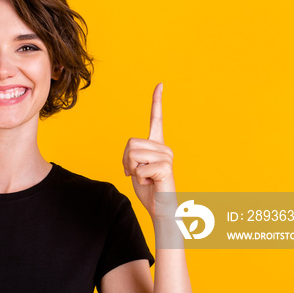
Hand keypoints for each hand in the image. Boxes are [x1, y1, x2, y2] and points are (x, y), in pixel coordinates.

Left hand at [122, 83, 174, 216]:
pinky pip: (138, 168)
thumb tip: (131, 154)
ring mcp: (167, 156)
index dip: (157, 101)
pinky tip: (150, 183)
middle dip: (126, 161)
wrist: (160, 209)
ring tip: (145, 178)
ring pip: (132, 155)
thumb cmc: (148, 189)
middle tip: (137, 173)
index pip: (157, 118)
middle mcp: (164, 147)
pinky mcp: (166, 167)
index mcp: (157, 144)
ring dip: (132, 170)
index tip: (160, 84)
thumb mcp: (135, 168)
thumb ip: (132, 155)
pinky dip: (139, 179)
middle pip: (130, 143)